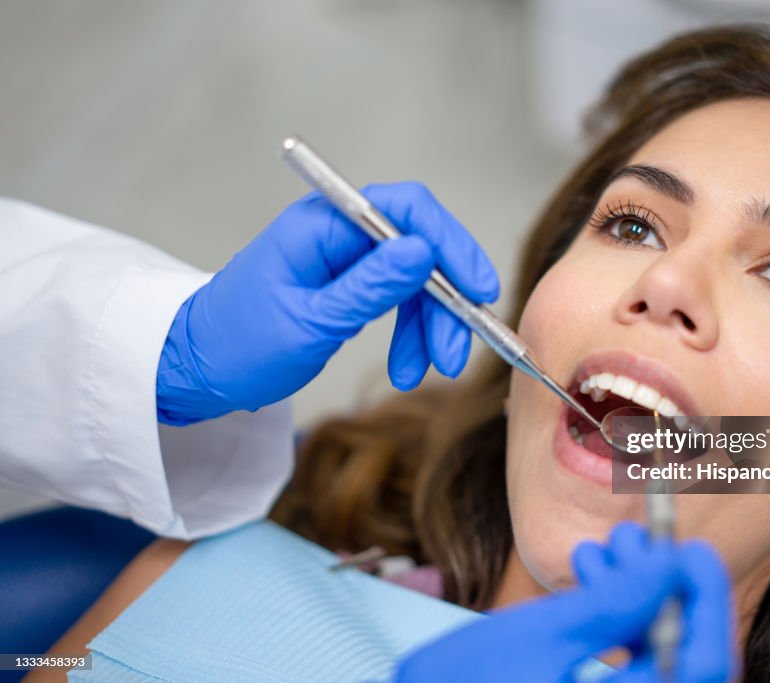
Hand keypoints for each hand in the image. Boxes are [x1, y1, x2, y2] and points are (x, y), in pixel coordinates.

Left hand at [156, 183, 498, 424]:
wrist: (197, 370)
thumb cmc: (238, 344)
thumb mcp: (310, 323)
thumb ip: (369, 287)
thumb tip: (423, 251)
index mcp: (323, 224)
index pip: (407, 210)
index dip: (451, 245)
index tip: (478, 290)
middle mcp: (340, 233)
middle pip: (420, 249)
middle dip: (445, 302)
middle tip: (454, 354)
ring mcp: (347, 259)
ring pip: (416, 280)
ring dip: (432, 326)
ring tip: (427, 372)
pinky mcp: (350, 285)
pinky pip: (399, 300)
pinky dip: (412, 334)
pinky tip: (407, 368)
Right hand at [394, 522, 737, 682]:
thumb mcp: (542, 634)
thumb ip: (618, 600)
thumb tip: (678, 560)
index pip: (709, 661)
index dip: (709, 597)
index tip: (690, 545)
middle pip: (685, 655)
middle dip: (661, 586)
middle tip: (632, 537)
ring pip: (654, 654)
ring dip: (633, 595)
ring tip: (596, 550)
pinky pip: (625, 663)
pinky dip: (612, 618)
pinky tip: (583, 576)